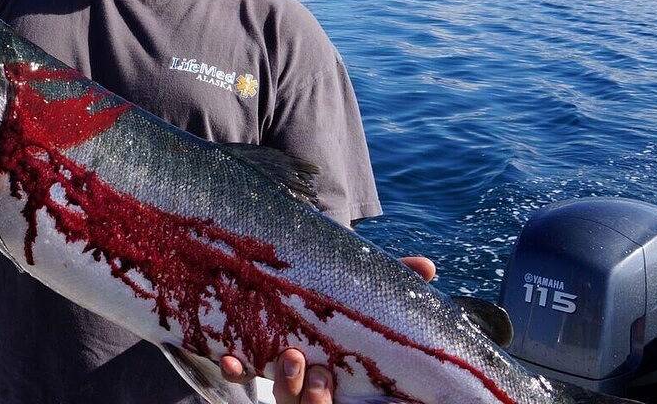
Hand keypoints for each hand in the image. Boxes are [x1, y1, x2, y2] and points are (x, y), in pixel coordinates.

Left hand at [219, 256, 435, 402]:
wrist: (303, 277)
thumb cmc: (342, 293)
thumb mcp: (368, 290)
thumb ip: (396, 281)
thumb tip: (426, 266)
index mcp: (344, 375)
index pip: (348, 403)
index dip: (343, 402)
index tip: (346, 385)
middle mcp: (313, 383)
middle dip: (313, 397)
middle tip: (317, 368)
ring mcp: (283, 374)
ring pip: (281, 398)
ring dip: (283, 383)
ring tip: (289, 356)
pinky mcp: (255, 357)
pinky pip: (243, 375)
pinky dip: (236, 369)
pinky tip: (230, 357)